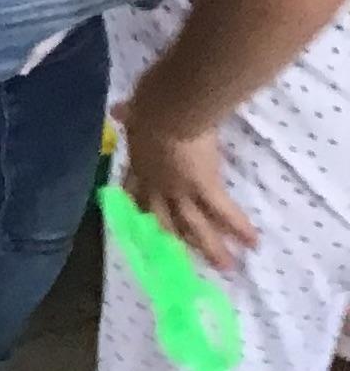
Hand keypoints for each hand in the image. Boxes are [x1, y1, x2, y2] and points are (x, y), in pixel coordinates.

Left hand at [120, 102, 255, 271]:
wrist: (169, 107)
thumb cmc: (151, 103)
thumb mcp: (135, 112)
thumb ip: (129, 115)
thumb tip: (118, 110)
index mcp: (138, 164)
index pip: (133, 192)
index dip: (137, 208)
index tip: (140, 223)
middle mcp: (157, 184)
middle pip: (163, 220)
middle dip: (174, 241)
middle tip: (182, 260)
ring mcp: (179, 190)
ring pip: (194, 226)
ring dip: (210, 248)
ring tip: (225, 266)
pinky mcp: (204, 187)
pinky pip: (223, 212)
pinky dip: (239, 227)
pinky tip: (252, 242)